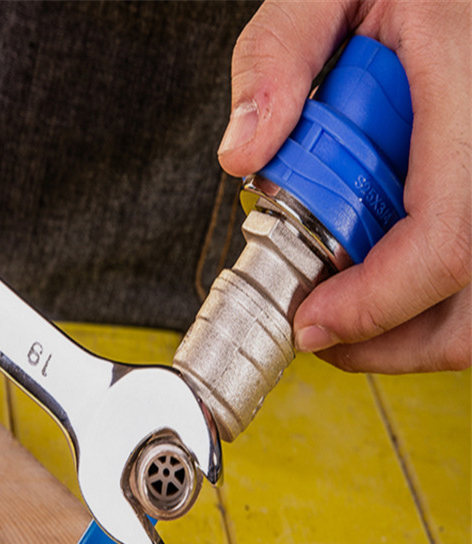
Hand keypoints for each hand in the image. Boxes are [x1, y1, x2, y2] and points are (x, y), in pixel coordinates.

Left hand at [218, 0, 469, 372]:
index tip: (312, 324)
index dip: (375, 306)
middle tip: (326, 332)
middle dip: (390, 337)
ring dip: (410, 325)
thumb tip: (244, 150)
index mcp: (471, 87)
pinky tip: (386, 268)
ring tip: (349, 307)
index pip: (444, 242)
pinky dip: (430, 294)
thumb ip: (280, 56)